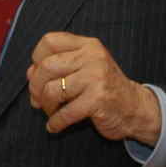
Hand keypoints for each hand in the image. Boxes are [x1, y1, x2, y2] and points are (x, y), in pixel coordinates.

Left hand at [27, 32, 160, 145]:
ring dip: (46, 106)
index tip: (38, 74)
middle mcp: (92, 57)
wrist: (136, 108)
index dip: (37, 58)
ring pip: (51, 90)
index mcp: (88, 45)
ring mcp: (96, 77)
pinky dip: (55, 123)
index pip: (50, 41)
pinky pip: (65, 113)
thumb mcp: (85, 69)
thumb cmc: (105, 88)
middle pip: (46, 66)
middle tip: (38, 100)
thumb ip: (58, 66)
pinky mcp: (98, 100)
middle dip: (36, 87)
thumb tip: (29, 74)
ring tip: (51, 112)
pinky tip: (55, 126)